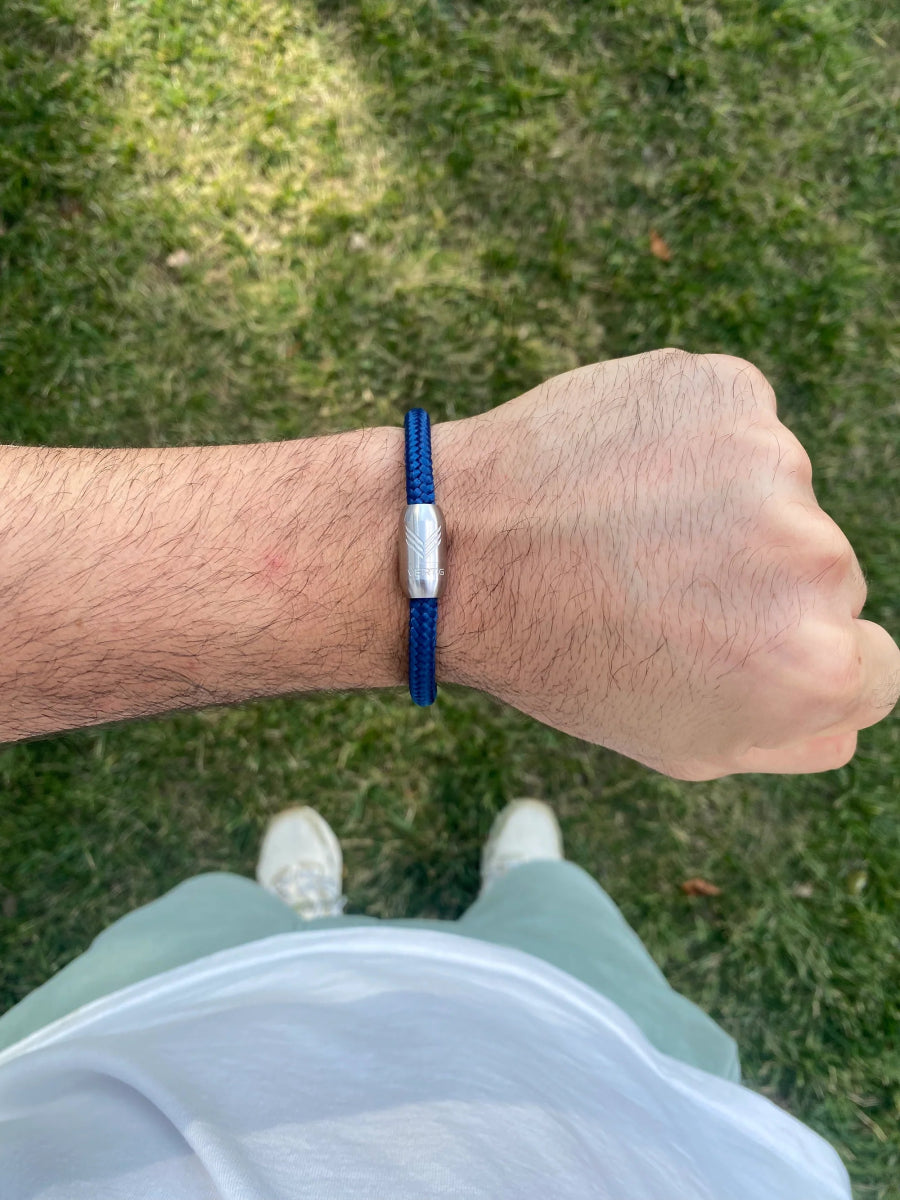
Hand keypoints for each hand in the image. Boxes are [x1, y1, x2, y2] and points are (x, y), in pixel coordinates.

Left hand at [434, 349, 899, 778]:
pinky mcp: (728, 390)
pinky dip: (692, 441)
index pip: (867, 663)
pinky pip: (737, 424)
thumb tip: (849, 702)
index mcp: (815, 667)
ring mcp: (773, 463)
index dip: (788, 655)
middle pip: (826, 575)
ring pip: (778, 494)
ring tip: (626, 527)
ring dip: (720, 508)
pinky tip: (623, 471)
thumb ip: (796, 736)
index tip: (727, 639)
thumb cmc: (562, 657)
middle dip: (756, 583)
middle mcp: (814, 562)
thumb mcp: (685, 744)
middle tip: (658, 585)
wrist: (461, 547)